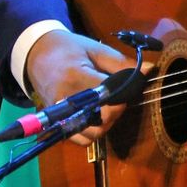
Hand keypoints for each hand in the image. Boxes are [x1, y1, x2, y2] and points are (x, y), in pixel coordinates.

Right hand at [25, 29, 144, 146]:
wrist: (37, 53)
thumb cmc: (69, 48)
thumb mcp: (96, 50)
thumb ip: (122, 63)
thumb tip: (150, 71)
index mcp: (76, 76)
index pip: (108, 96)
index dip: (125, 95)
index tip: (130, 87)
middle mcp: (66, 99)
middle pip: (101, 119)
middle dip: (117, 111)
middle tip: (119, 98)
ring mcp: (59, 114)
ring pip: (91, 133)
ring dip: (106, 124)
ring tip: (108, 108)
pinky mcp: (57, 122)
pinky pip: (79, 138)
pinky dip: (92, 133)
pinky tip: (96, 118)